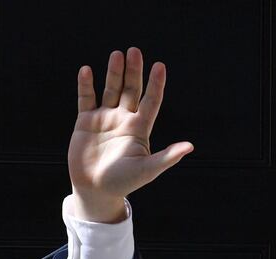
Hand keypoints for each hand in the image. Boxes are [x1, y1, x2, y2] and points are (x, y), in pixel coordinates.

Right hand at [67, 47, 193, 221]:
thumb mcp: (148, 170)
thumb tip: (190, 147)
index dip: (156, 84)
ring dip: (114, 73)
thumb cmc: (124, 183)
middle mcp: (124, 120)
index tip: (160, 66)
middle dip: (134, 72)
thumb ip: (167, 157)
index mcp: (140, 129)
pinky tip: (87, 70)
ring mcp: (105, 119)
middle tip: (135, 51)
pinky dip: (86, 85)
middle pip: (131, 90)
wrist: (95, 191)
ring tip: (117, 54)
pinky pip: (86, 99)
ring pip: (111, 90)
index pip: (151, 101)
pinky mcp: (85, 122)